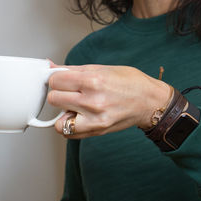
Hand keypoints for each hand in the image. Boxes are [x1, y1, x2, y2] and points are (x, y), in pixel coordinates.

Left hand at [47, 63, 171, 137]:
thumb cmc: (129, 82)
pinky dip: (70, 126)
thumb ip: (71, 70)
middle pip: (54, 99)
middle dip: (59, 94)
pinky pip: (69, 133)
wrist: (150, 101)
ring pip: (58, 121)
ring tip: (74, 106)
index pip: (55, 81)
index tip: (62, 79)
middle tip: (69, 92)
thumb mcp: (100, 68)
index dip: (56, 79)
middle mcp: (93, 101)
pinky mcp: (97, 131)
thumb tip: (50, 66)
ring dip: (63, 113)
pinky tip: (80, 116)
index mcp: (93, 81)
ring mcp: (95, 119)